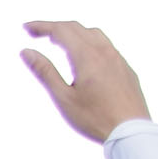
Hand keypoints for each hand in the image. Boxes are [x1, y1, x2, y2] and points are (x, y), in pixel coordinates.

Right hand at [19, 21, 151, 143]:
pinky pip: (107, 46)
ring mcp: (118, 59)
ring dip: (74, 32)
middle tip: (37, 33)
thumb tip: (27, 52)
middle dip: (55, 27)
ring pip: (94, 34)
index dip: (42, 26)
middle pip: (77, 28)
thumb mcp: (63, 97)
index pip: (61, 31)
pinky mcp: (126, 68)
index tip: (26, 27)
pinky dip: (89, 42)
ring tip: (59, 42)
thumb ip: (45, 72)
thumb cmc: (95, 118)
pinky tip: (84, 57)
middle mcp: (104, 51)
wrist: (131, 131)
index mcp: (87, 56)